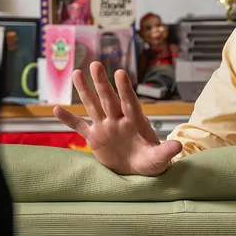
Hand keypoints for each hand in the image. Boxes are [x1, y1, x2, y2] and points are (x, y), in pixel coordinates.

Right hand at [53, 62, 182, 175]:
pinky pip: (79, 127)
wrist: (139, 171)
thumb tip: (179, 145)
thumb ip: (166, 152)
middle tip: (95, 64)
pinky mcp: (95, 138)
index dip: (125, 89)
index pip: (130, 103)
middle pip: (109, 99)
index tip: (120, 73)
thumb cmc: (152, 163)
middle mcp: (118, 120)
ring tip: (77, 73)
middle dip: (101, 83)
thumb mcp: (159, 159)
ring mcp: (105, 127)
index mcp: (135, 123)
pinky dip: (68, 119)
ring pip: (93, 106)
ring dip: (85, 90)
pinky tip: (56, 109)